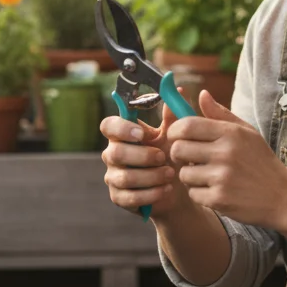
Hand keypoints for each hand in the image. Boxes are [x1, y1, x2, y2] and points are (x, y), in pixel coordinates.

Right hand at [100, 98, 192, 218]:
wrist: (178, 189)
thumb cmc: (172, 155)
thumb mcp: (175, 134)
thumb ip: (175, 113)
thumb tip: (178, 89)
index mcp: (123, 134)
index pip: (108, 125)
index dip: (121, 128)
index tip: (142, 133)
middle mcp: (113, 154)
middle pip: (115, 153)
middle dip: (143, 156)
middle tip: (164, 157)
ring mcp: (113, 176)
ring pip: (124, 177)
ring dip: (151, 176)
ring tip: (171, 175)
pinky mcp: (118, 197)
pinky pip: (128, 197)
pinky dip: (150, 194)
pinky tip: (166, 189)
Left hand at [166, 90, 286, 228]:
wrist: (282, 197)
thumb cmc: (261, 161)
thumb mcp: (247, 132)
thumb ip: (221, 114)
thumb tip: (202, 94)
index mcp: (231, 133)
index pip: (187, 125)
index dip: (175, 130)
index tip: (177, 136)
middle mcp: (225, 153)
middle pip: (178, 149)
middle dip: (179, 154)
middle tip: (189, 158)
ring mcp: (222, 177)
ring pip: (183, 173)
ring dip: (190, 176)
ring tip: (208, 176)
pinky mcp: (219, 199)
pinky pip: (192, 193)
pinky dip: (200, 193)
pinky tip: (215, 191)